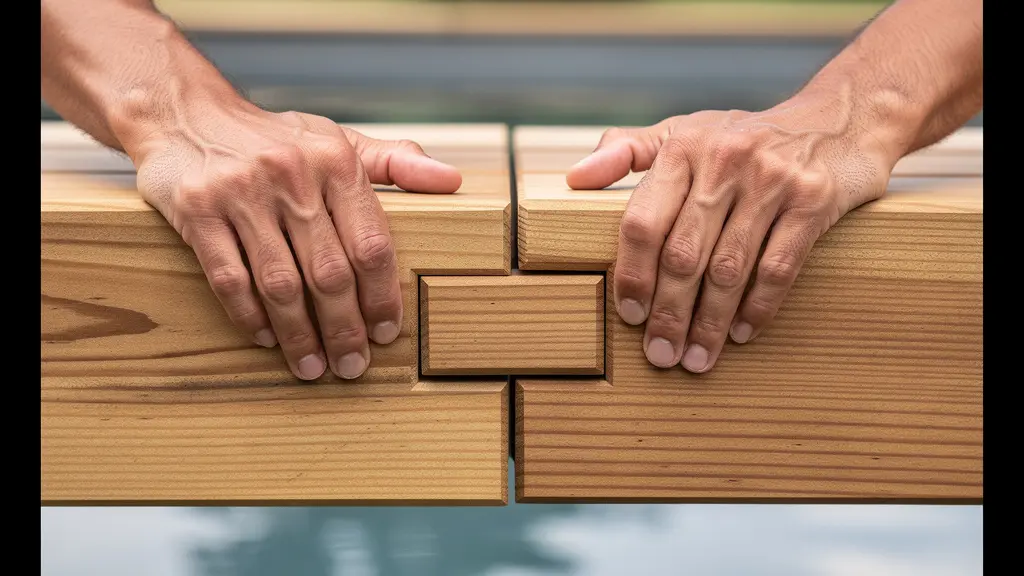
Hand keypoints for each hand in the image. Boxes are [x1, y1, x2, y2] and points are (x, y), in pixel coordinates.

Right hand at [128, 100, 460, 380]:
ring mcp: (241, 193)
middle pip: (329, 273)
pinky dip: (249, 315)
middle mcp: (291, 175)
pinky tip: (266, 338)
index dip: (383, 296)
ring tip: (312, 367)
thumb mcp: (338, 140)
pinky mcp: (197, 211)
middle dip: (345, 328)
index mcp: (335, 160)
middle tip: (352, 365)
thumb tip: (452, 180)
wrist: (186, 112)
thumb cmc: (277, 138)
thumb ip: (396, 162)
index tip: (387, 333)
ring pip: (280, 283)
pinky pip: (229, 278)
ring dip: (299, 334)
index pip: (371, 243)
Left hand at [566, 99, 896, 372]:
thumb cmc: (744, 135)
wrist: (840, 116)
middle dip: (669, 313)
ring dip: (709, 323)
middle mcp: (723, 160)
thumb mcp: (684, 131)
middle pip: (683, 254)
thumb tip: (573, 179)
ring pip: (729, 268)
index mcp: (682, 147)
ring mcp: (771, 179)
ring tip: (697, 358)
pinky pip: (778, 267)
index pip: (643, 222)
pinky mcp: (814, 199)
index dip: (632, 275)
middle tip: (661, 354)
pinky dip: (757, 307)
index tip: (629, 316)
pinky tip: (741, 333)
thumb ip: (627, 152)